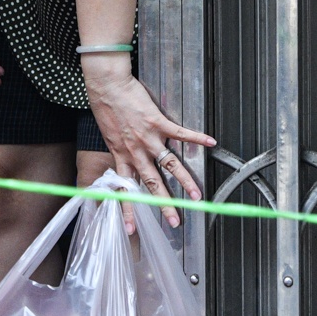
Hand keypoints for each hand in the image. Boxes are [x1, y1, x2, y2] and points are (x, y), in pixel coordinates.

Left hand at [83, 55, 215, 229]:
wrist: (106, 85)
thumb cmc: (106, 107)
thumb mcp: (109, 136)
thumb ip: (121, 151)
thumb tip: (130, 161)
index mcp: (122, 156)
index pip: (126, 189)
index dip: (128, 210)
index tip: (131, 229)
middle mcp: (135, 152)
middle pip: (152, 184)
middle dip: (164, 204)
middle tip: (175, 222)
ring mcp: (148, 138)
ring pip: (170, 165)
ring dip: (185, 181)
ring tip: (197, 196)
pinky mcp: (157, 122)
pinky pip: (180, 133)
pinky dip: (196, 137)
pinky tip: (210, 142)